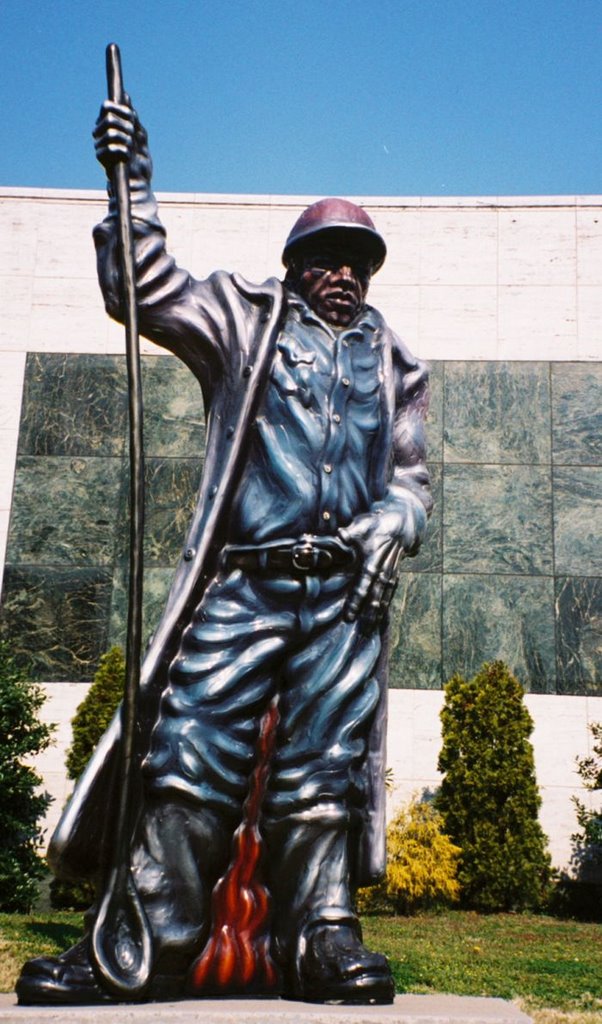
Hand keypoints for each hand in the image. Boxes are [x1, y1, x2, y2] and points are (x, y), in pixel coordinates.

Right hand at [93, 98, 151, 181]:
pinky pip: (111, 147)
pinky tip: (126, 157)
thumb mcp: (139, 134)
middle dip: (126, 126)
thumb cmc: (139, 158)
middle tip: (133, 136)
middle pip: (109, 118)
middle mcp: (101, 132)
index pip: (107, 106)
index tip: (132, 117)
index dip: (120, 109)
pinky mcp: (100, 157)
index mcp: (108, 124)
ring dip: (126, 140)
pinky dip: (123, 151)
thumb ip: (132, 117)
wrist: (138, 181)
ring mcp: (99, 144)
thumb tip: (126, 96)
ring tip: (131, 149)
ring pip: (111, 133)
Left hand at [339, 499, 425, 628]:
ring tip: (371, 629)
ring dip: (378, 612)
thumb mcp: (362, 524)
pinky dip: (386, 605)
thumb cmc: (378, 522)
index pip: (365, 582)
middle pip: (377, 594)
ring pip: (385, 595)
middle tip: (362, 630)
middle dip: (369, 613)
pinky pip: (391, 591)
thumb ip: (350, 533)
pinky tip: (381, 618)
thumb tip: (340, 536)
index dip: (357, 599)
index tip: (349, 615)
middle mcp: (385, 568)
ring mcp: (392, 570)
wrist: (403, 519)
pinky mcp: (396, 571)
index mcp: (375, 558)